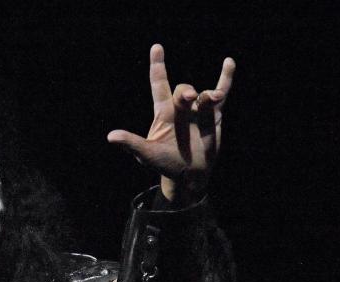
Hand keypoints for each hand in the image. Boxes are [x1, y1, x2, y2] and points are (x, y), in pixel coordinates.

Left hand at [108, 44, 234, 203]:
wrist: (189, 175)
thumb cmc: (165, 163)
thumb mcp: (147, 154)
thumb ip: (131, 143)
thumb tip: (111, 137)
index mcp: (163, 112)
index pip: (159, 84)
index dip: (158, 67)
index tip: (157, 48)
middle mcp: (181, 108)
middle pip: (183, 89)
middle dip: (187, 91)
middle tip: (190, 98)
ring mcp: (198, 110)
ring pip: (204, 94)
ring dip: (209, 94)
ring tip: (214, 98)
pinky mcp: (214, 116)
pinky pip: (222, 93)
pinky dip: (225, 79)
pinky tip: (228, 62)